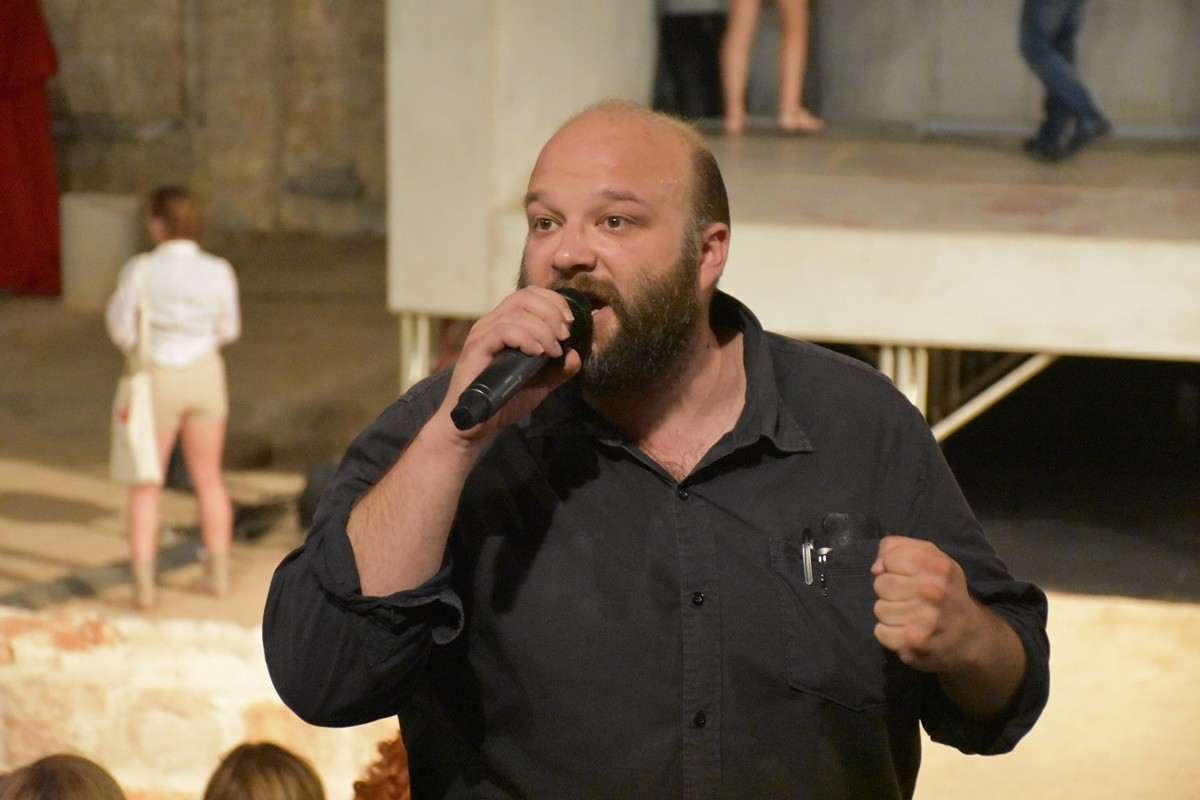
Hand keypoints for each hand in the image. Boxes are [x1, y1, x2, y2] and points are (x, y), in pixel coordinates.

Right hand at [434, 287, 582, 442]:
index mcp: (505, 323)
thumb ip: (558, 369)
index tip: (570, 322)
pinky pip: (503, 331)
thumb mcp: (540, 383)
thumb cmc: (505, 400)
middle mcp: (491, 323)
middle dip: (552, 312)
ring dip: (543, 329)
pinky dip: (526, 338)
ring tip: (553, 350)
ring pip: (517, 313)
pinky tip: (537, 353)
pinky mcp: (476, 348)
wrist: (477, 425)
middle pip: (525, 297)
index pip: (530, 294)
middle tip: (565, 335)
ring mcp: (482, 334)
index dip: (554, 301)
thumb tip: (575, 355)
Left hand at [871, 535, 985, 673]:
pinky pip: (881, 632)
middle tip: (909, 599)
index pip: (890, 558)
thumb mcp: (932, 558)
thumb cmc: (944, 590)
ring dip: (890, 613)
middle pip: (881, 584)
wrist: (971, 635)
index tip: (907, 576)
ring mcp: (926, 618)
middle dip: (890, 591)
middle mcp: (934, 590)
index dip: (893, 567)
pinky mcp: (917, 642)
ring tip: (909, 616)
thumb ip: (898, 548)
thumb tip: (876, 569)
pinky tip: (905, 632)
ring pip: (879, 609)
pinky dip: (889, 634)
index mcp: (938, 565)